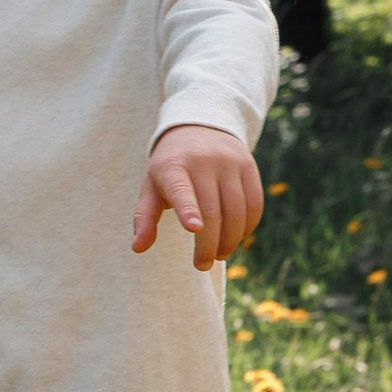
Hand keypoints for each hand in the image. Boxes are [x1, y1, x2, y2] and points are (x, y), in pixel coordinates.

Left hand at [136, 124, 263, 269]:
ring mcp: (229, 162)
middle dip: (208, 245)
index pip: (181, 190)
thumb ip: (144, 217)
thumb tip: (138, 248)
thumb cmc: (170, 166)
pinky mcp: (249, 166)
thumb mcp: (151, 186)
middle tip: (202, 265)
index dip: (188, 209)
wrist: (199, 127)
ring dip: (230, 240)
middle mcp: (203, 161)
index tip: (194, 228)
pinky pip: (254, 204)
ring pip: (236, 211)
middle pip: (212, 211)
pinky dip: (247, 227)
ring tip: (220, 255)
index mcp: (173, 166)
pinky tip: (236, 237)